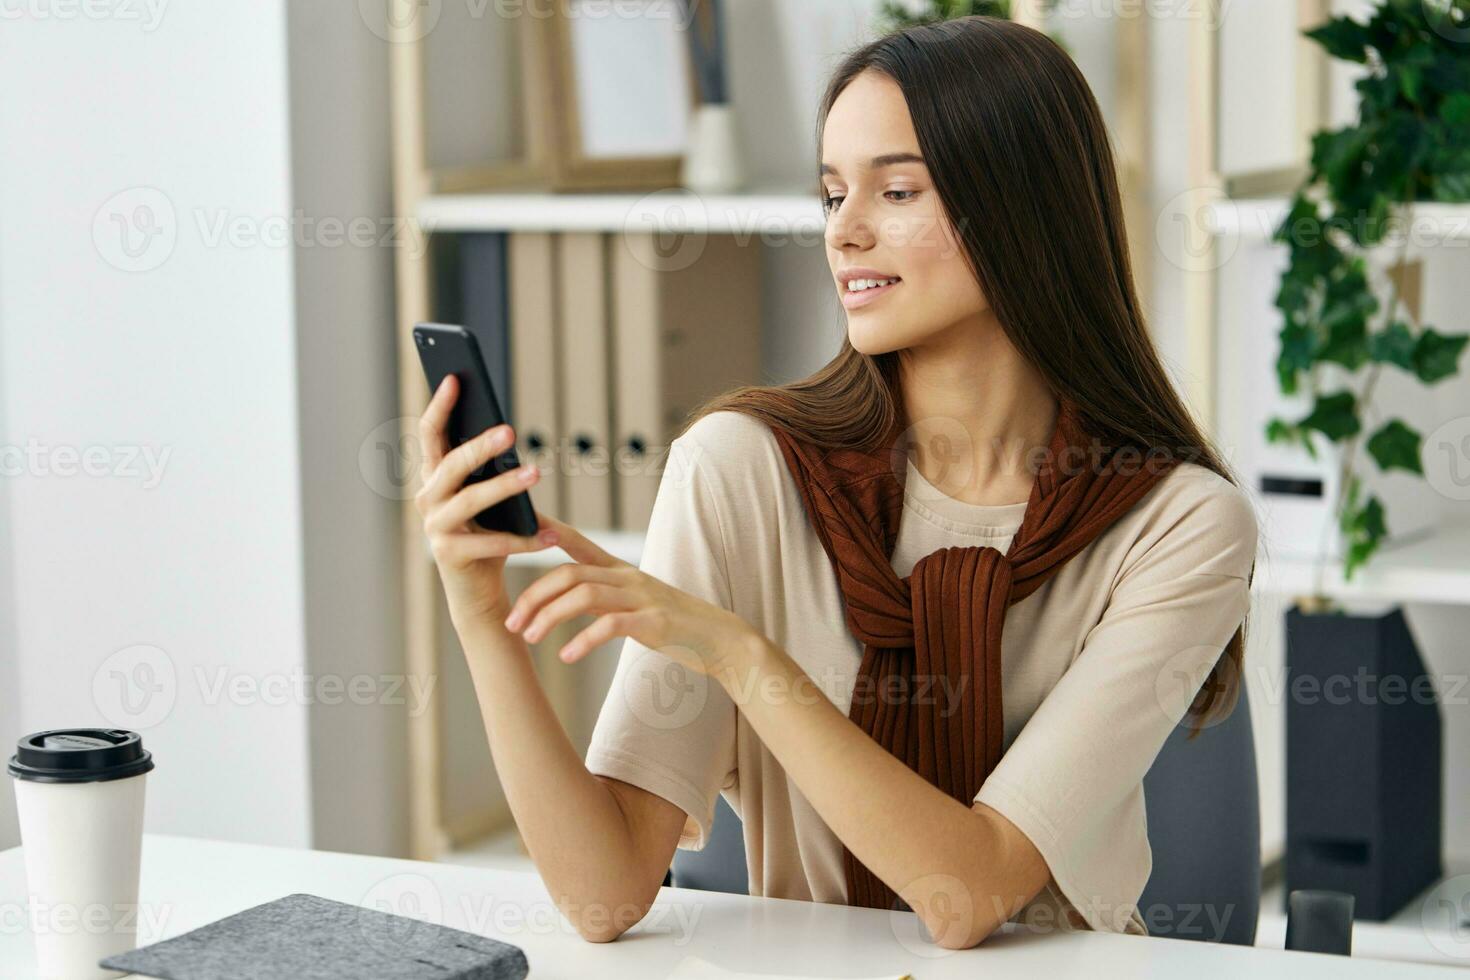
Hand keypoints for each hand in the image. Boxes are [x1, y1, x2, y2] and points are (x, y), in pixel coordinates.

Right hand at [415, 374, 561, 624]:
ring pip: (469, 500)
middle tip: (510, 430)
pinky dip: (523, 539)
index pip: (430, 435)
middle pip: (451, 465)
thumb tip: (506, 433)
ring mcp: (434, 528)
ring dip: (505, 486)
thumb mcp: (487, 498)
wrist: (475, 590)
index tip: (454, 378)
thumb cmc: (487, 534)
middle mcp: (426, 499)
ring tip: (536, 474)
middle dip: (479, 445)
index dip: (439, 406)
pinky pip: (490, 543)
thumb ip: (486, 469)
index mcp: (433, 478)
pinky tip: (549, 535)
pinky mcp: (448, 555)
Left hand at [502, 514, 760, 678]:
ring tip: (529, 639)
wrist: (720, 639)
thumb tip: (565, 597)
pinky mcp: (653, 623)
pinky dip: (583, 640)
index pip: (576, 542)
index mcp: (620, 570)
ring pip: (584, 596)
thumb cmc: (674, 623)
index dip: (546, 532)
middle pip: (569, 574)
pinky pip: (610, 626)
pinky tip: (566, 655)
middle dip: (533, 596)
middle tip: (511, 622)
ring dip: (549, 617)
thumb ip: (603, 595)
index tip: (515, 526)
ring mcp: (642, 598)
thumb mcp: (635, 602)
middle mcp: (628, 578)